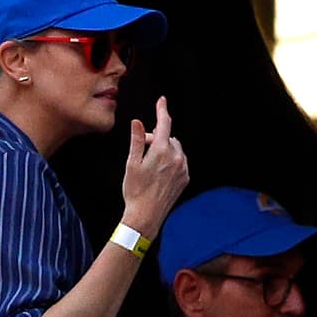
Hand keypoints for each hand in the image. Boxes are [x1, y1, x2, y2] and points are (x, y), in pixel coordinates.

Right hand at [121, 96, 189, 236]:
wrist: (146, 216)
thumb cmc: (135, 190)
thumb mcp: (132, 163)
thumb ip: (137, 140)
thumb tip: (138, 122)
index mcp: (162, 151)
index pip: (164, 124)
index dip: (162, 110)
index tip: (162, 100)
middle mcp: (176, 158)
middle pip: (169, 137)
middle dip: (157, 139)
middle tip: (143, 150)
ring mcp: (183, 169)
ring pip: (176, 149)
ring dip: (166, 150)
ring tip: (150, 164)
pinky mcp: (185, 178)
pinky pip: (180, 162)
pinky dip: (172, 161)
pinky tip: (159, 173)